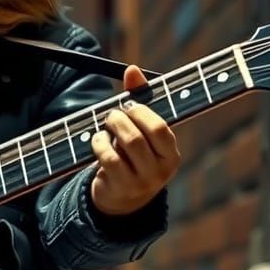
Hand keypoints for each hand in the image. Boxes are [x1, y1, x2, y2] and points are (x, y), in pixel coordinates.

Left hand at [89, 65, 180, 216]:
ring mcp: (142, 182)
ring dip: (110, 129)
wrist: (121, 199)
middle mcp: (161, 171)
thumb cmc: (132, 157)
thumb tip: (132, 69)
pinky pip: (109, 159)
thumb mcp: (140, 133)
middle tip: (111, 114)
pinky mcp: (121, 188)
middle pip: (140, 135)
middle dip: (121, 118)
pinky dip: (100, 144)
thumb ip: (139, 100)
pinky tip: (97, 141)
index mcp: (171, 155)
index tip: (128, 104)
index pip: (161, 128)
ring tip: (105, 126)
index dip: (142, 112)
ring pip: (126, 146)